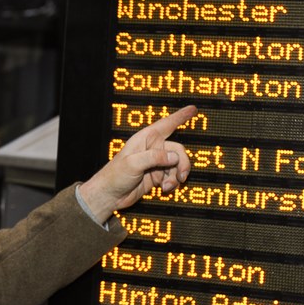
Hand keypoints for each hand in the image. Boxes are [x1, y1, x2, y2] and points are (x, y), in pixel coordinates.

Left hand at [79, 105, 196, 222]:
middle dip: (182, 163)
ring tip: (167, 186)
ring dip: (176, 176)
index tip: (193, 109)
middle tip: (181, 176)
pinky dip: (173, 183)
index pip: (166, 125)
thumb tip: (174, 157)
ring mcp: (155, 163)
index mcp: (145, 139)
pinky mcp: (157, 176)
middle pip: (178, 150)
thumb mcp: (133, 163)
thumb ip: (154, 157)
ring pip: (177, 165)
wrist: (110, 195)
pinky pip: (173, 176)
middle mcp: (152, 149)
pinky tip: (164, 189)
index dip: (180, 116)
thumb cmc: (115, 175)